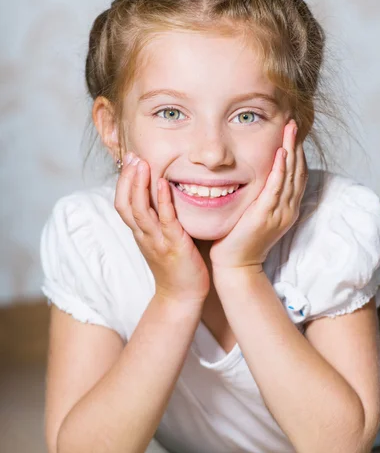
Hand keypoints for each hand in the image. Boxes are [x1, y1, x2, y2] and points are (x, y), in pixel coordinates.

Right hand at [114, 152, 210, 301]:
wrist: (183, 297)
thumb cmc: (177, 266)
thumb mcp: (162, 240)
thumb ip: (160, 220)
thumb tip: (164, 197)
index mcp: (140, 233)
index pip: (123, 204)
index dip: (123, 182)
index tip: (129, 161)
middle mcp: (143, 236)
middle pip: (125, 203)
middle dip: (127, 178)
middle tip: (132, 156)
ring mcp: (157, 241)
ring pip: (139, 210)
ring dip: (139, 185)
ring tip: (142, 163)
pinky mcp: (174, 245)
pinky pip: (165, 220)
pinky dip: (161, 201)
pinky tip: (163, 184)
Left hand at [210, 119, 307, 271]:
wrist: (236, 265)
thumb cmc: (240, 239)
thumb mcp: (255, 214)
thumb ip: (260, 197)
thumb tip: (257, 177)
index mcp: (287, 208)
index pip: (297, 175)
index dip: (297, 152)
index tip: (292, 133)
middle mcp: (287, 209)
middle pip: (297, 171)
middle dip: (296, 145)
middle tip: (293, 123)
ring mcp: (279, 213)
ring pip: (290, 176)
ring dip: (291, 151)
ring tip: (289, 130)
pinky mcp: (265, 216)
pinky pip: (276, 189)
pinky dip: (280, 170)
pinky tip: (280, 154)